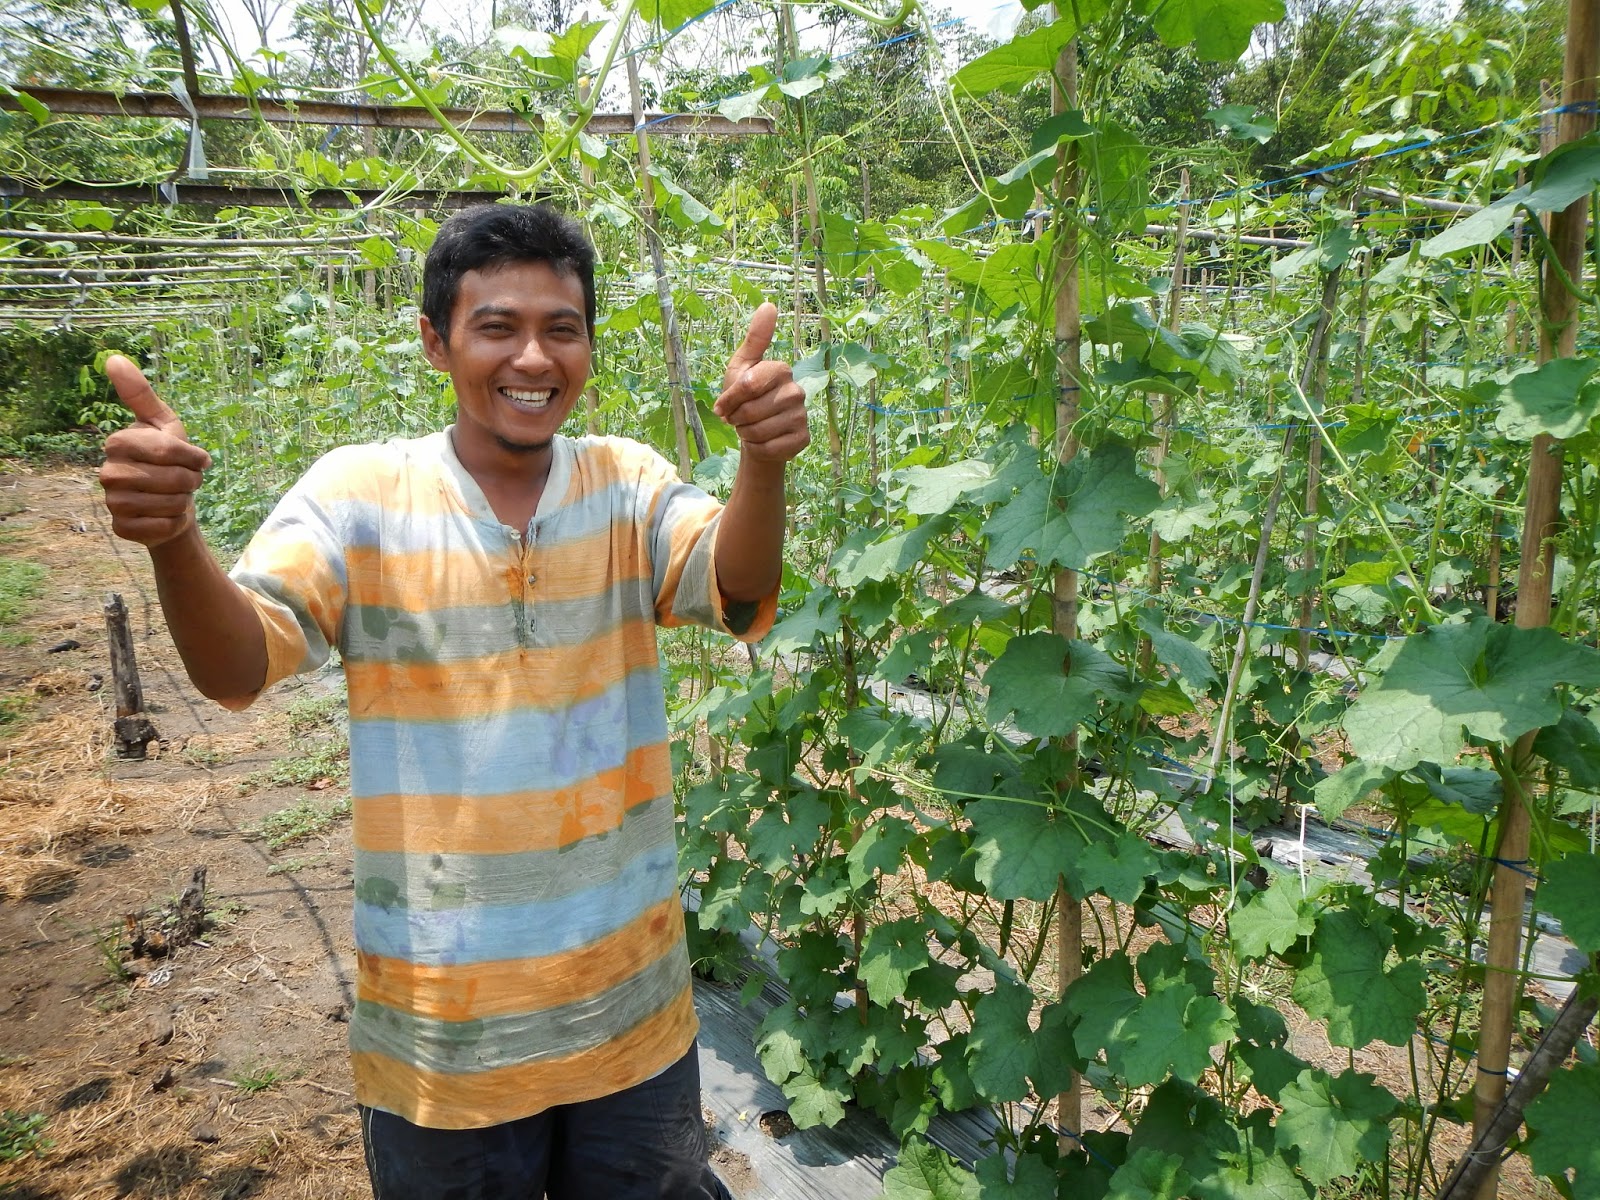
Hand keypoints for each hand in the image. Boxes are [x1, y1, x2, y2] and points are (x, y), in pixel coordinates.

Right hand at [98, 355, 212, 547]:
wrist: (171, 502)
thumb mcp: (163, 423)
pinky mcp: (122, 528)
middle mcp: (108, 473)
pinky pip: (162, 527)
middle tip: (187, 481)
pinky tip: (167, 516)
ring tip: (177, 496)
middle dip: (192, 481)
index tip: (198, 459)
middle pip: (173, 479)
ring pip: (171, 504)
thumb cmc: (169, 459)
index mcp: (118, 443)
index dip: (194, 457)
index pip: (169, 450)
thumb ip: (140, 394)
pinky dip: (175, 523)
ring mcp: (112, 503)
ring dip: (185, 502)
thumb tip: (112, 358)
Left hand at [712, 302, 808, 465]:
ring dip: (746, 434)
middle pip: (750, 410)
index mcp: (781, 370)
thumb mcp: (742, 367)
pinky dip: (758, 448)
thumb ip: (755, 339)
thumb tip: (769, 305)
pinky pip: (769, 448)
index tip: (723, 406)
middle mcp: (797, 391)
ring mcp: (802, 416)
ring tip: (750, 428)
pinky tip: (762, 442)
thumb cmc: (746, 398)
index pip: (747, 385)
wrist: (757, 434)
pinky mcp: (803, 439)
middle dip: (736, 419)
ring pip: (759, 431)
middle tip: (739, 418)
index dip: (729, 400)